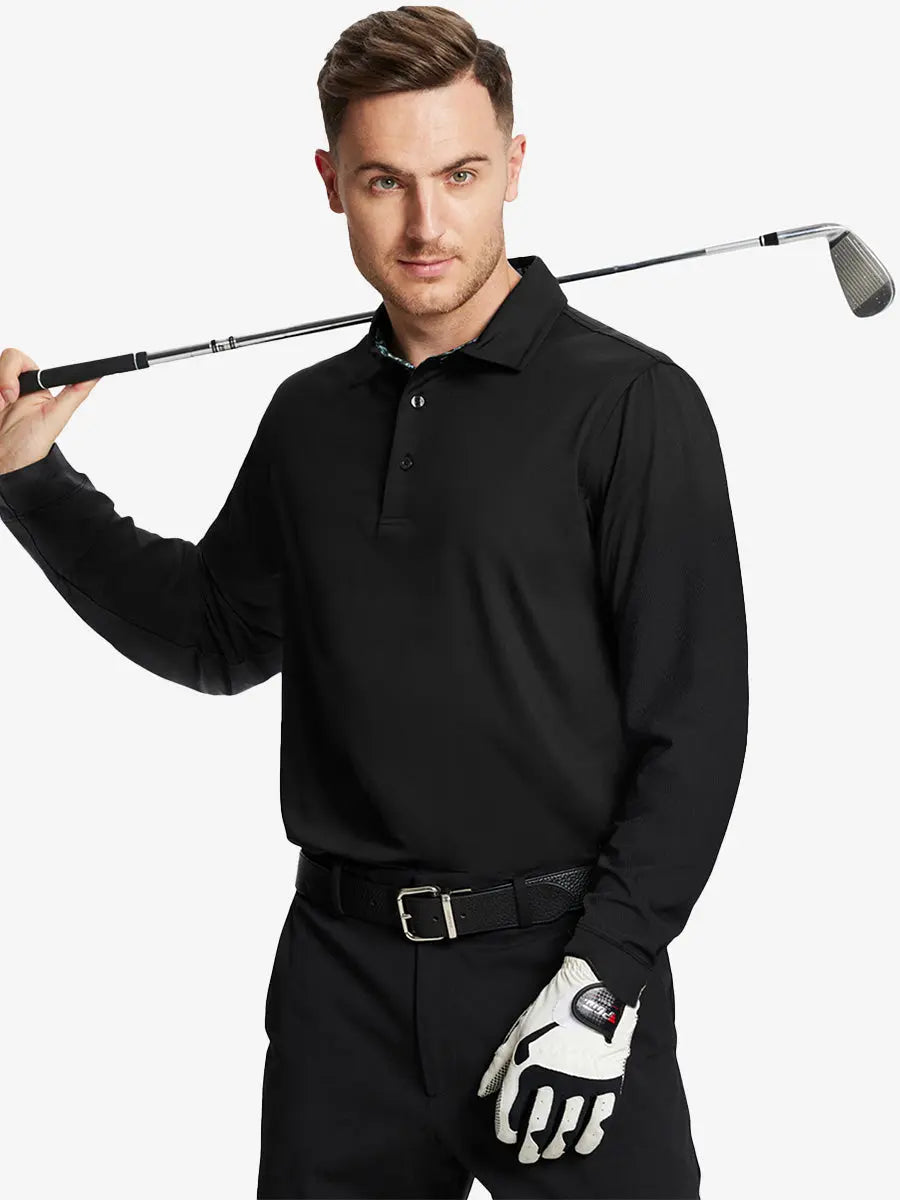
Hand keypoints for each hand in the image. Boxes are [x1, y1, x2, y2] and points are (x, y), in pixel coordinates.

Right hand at [0, 346, 100, 474]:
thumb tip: (95, 374)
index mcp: (32, 384)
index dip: (11, 370)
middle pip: (1, 361)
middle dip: (2, 380)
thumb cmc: (32, 444)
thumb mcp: (57, 416)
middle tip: (6, 402)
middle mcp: (12, 385)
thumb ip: (76, 392)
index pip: (17, 359)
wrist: (8, 463)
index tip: (12, 393)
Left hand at [476, 954, 643, 1163]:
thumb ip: (500, 1062)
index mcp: (527, 1064)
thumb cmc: (553, 1005)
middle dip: (530, 1147)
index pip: (510, 1110)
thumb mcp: (519, 1029)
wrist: (595, 987)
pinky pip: (597, 1122)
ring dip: (555, 1146)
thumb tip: (483, 1090)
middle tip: (528, 1156)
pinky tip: (580, 1146)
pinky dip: (588, 1140)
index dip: (507, 1131)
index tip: (508, 1138)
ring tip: (550, 1152)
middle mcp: (552, 1079)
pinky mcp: (606, 1083)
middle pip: (537, 1127)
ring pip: (565, 1129)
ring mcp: (581, 1083)